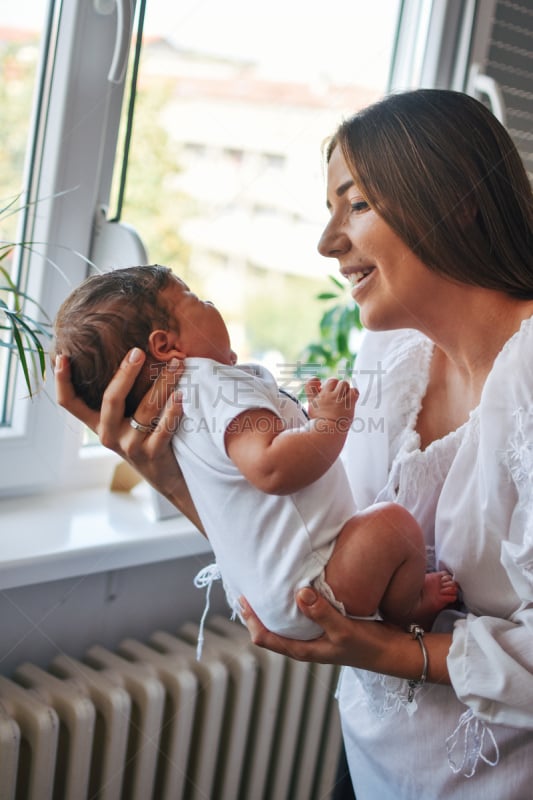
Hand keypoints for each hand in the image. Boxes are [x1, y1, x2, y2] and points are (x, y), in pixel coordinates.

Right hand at [54, 348, 202, 527]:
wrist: (166, 476)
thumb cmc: (145, 439)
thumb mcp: (126, 421)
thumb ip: (123, 397)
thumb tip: (134, 353)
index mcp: (98, 424)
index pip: (70, 403)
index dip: (62, 381)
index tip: (62, 357)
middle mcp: (108, 434)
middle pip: (110, 399)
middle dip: (125, 373)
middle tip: (138, 352)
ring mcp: (129, 446)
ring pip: (145, 409)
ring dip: (163, 384)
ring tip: (177, 365)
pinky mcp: (151, 455)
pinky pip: (163, 429)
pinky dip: (173, 411)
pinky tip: (181, 396)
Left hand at [240, 586, 378, 666]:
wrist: (393, 652)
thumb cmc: (368, 646)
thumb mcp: (344, 630)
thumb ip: (322, 613)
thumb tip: (299, 593)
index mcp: (302, 649)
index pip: (264, 638)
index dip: (250, 620)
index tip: (242, 599)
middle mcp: (304, 642)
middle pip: (269, 629)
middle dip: (256, 611)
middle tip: (246, 586)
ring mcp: (314, 634)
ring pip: (285, 620)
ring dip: (274, 605)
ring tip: (266, 582)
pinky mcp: (326, 624)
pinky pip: (302, 612)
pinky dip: (293, 600)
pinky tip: (297, 584)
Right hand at [305, 377, 357, 429]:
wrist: (328, 434)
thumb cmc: (320, 425)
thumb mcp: (311, 410)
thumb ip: (312, 395)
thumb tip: (316, 381)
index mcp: (314, 399)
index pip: (312, 382)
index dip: (315, 381)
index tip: (320, 388)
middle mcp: (325, 396)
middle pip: (332, 381)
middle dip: (335, 386)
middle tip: (337, 397)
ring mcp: (337, 398)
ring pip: (344, 383)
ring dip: (345, 390)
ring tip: (344, 400)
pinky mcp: (348, 402)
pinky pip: (354, 390)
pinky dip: (354, 394)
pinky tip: (351, 401)